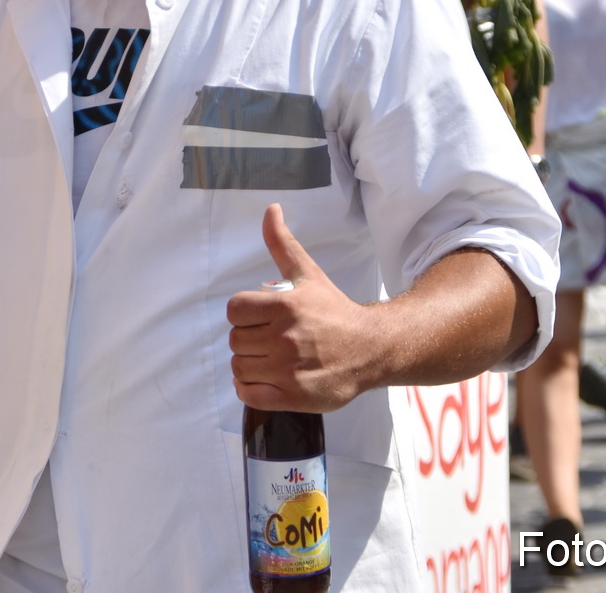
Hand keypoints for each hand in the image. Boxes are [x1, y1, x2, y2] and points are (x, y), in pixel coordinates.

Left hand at [228, 204, 373, 412]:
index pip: (234, 310)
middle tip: (270, 339)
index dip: (244, 314)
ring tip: (270, 360)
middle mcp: (284, 338)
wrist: (370, 349)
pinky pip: (248, 394)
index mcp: (284, 306)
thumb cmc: (334, 311)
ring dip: (250, 364)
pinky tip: (265, 380)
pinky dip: (249, 389)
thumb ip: (282, 243)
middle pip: (235, 340)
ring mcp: (287, 370)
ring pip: (239, 367)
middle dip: (249, 338)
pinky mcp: (291, 396)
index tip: (261, 317)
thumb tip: (270, 209)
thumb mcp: (308, 274)